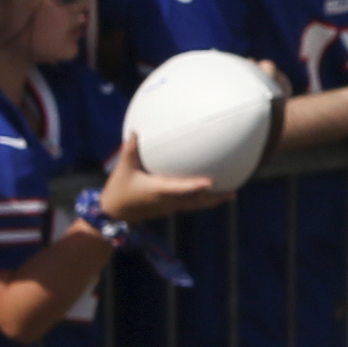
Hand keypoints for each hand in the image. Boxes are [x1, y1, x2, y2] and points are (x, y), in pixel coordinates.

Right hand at [95, 133, 217, 221]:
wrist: (114, 215)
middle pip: (196, 202)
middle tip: (233, 192)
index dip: (196, 186)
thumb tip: (136, 131)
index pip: (181, 189)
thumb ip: (131, 150)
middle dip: (215, 198)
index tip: (211, 182)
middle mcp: (168, 201)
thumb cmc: (118, 191)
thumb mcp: (123, 169)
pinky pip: (189, 205)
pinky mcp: (167, 209)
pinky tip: (207, 193)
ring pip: (195, 205)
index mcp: (159, 190)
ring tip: (229, 194)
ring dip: (212, 201)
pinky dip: (201, 200)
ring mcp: (169, 207)